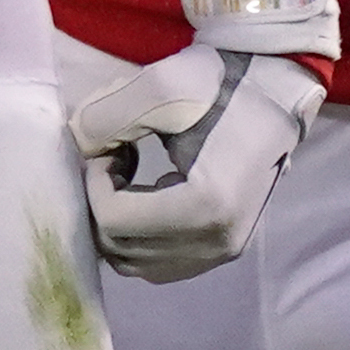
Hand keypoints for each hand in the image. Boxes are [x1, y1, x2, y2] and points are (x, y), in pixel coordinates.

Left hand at [57, 36, 320, 283]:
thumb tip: (76, 149)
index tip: (111, 147)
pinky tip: (148, 192)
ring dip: (117, 221)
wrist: (273, 92)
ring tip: (130, 174)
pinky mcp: (223, 251)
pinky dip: (139, 234)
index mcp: (207, 206)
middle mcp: (218, 242)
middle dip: (102, 201)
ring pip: (135, 264)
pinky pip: (159, 264)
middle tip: (117, 157)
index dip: (95, 183)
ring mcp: (223, 252)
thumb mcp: (159, 86)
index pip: (114, 221)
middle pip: (119, 248)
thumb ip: (105, 118)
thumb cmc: (218, 84)